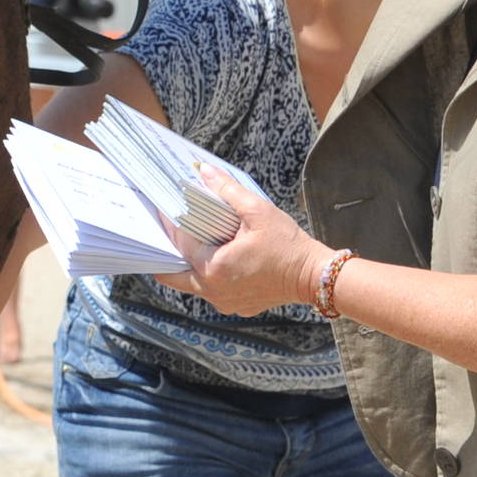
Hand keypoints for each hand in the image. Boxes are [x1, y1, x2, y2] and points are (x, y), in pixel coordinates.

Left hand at [165, 167, 324, 315]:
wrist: (314, 276)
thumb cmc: (287, 244)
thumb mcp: (257, 211)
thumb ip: (226, 190)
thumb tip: (203, 171)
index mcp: (214, 268)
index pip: (181, 243)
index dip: (171, 223)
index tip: (162, 208)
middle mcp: (215, 291)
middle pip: (175, 275)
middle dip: (168, 253)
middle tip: (166, 232)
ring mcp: (226, 302)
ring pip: (193, 284)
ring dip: (189, 263)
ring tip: (190, 239)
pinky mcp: (237, 305)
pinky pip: (212, 290)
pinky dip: (208, 274)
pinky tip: (215, 254)